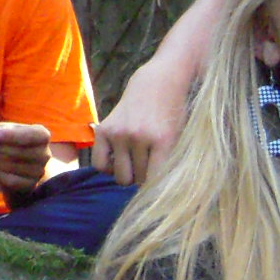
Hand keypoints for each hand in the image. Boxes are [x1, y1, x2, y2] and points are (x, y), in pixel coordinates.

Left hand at [0, 122, 51, 195]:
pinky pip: (9, 179)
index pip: (34, 134)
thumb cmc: (12, 144)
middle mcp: (44, 154)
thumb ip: (0, 129)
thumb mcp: (8, 131)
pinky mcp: (29, 185)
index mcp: (41, 136)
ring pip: (11, 165)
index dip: (12, 135)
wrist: (19, 171)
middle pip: (19, 151)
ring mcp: (38, 172)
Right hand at [91, 59, 188, 187]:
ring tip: (136, 165)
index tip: (161, 191)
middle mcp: (138, 136)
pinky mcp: (103, 129)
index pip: (156, 180)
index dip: (158, 190)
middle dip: (144, 180)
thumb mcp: (181, 137)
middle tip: (150, 169)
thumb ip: (172, 163)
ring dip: (128, 175)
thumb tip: (160, 196)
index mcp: (162, 139)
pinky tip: (119, 161)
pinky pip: (99, 165)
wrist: (157, 83)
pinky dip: (109, 168)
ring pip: (120, 177)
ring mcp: (119, 133)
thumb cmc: (173, 114)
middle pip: (138, 180)